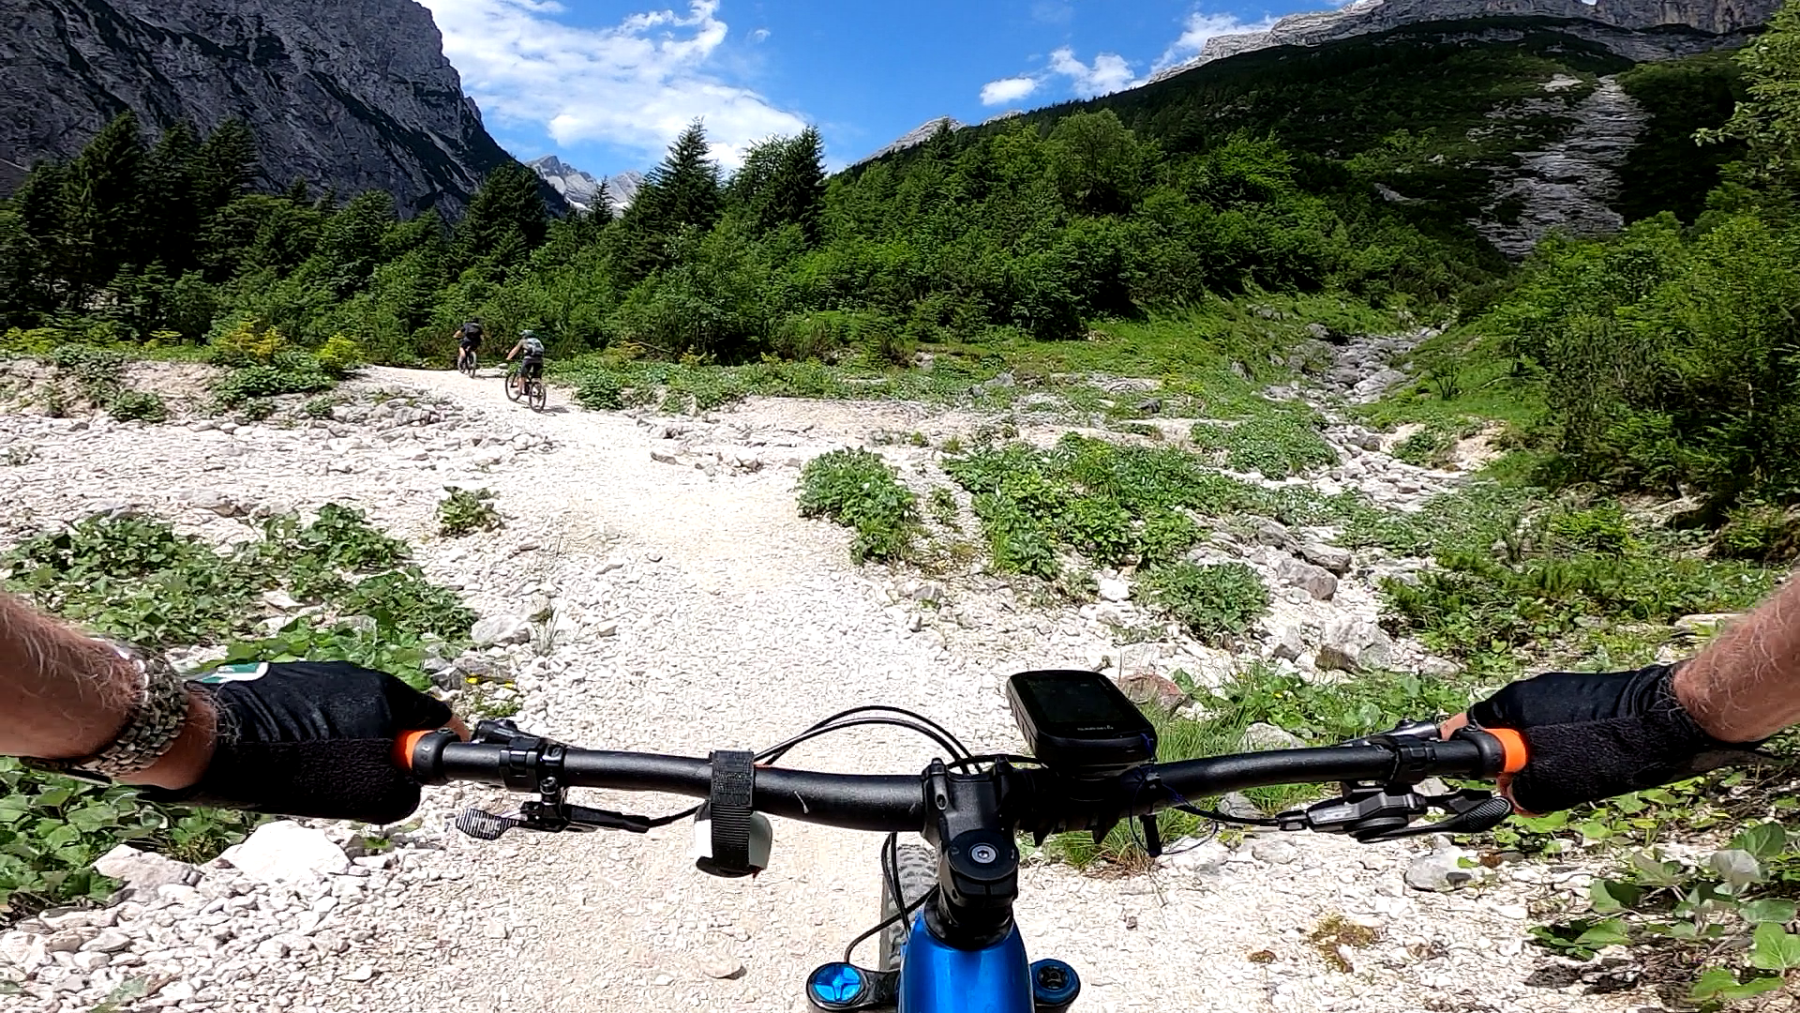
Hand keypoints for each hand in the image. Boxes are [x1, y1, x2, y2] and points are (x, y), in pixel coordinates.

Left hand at [147, 661, 464, 823]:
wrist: (207, 739)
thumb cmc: (286, 766)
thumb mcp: (362, 794)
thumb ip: (402, 790)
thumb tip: (407, 788)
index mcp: (383, 693)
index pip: (434, 716)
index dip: (433, 748)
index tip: (424, 772)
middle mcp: (356, 676)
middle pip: (391, 718)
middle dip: (385, 750)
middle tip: (361, 782)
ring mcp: (318, 675)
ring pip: (352, 717)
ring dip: (347, 743)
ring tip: (315, 774)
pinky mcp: (283, 680)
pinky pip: (316, 712)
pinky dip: (313, 735)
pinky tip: (289, 759)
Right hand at [1441, 664, 1761, 814]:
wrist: (1679, 718)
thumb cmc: (1616, 743)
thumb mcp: (1556, 782)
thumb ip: (1522, 792)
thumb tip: (1515, 797)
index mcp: (1514, 703)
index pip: (1468, 730)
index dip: (1472, 762)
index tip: (1482, 785)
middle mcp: (1534, 692)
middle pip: (1505, 738)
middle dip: (1517, 767)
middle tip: (1536, 791)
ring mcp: (1564, 695)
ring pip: (1538, 739)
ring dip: (1547, 763)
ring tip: (1575, 780)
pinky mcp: (1591, 702)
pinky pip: (1565, 735)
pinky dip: (1572, 755)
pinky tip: (1597, 769)